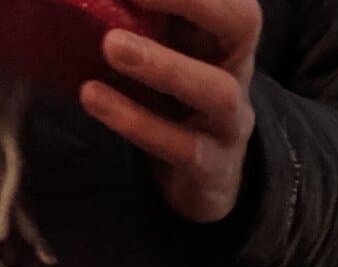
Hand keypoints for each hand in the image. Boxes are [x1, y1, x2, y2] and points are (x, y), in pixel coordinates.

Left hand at [80, 0, 262, 225]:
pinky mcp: (213, 169)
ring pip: (218, 92)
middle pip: (242, 24)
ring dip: (166, 66)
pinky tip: (93, 96)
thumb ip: (141, 16)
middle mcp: (237, 70)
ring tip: (111, 47)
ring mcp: (231, 123)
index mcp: (226, 33)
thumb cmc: (173, 97)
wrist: (200, 177)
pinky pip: (183, 147)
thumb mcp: (163, 46)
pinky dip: (137, 121)